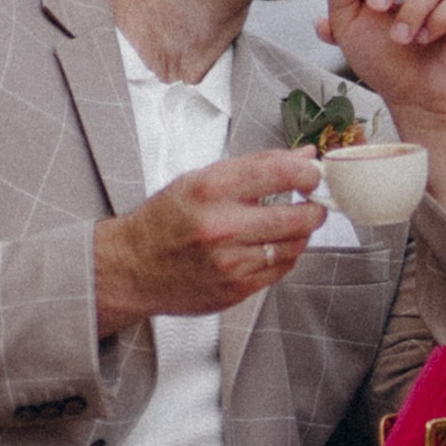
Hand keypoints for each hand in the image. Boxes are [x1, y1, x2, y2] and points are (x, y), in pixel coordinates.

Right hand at [94, 148, 326, 332]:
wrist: (132, 268)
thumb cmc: (165, 222)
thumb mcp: (199, 180)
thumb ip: (254, 167)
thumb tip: (302, 157)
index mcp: (210, 190)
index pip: (278, 172)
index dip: (307, 172)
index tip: (312, 174)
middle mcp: (221, 226)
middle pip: (296, 215)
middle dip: (314, 208)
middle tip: (313, 203)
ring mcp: (229, 262)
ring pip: (294, 246)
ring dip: (301, 234)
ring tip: (289, 224)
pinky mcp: (235, 289)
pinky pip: (280, 270)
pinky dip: (285, 256)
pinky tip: (271, 246)